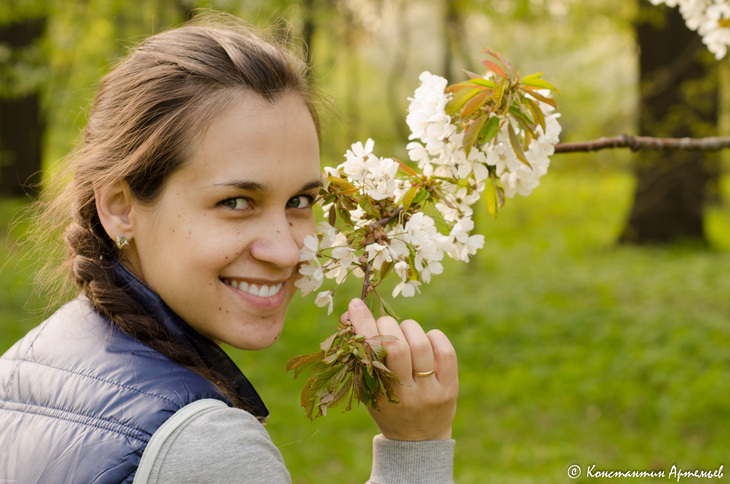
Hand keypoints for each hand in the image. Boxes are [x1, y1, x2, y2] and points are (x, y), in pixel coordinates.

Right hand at [341, 298, 457, 440]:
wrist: (417, 442)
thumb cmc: (387, 407)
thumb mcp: (367, 388)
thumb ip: (359, 355)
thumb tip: (351, 313)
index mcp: (379, 395)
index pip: (371, 352)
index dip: (363, 324)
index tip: (355, 305)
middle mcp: (406, 394)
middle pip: (397, 347)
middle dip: (386, 325)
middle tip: (382, 324)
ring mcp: (431, 391)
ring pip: (420, 344)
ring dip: (408, 328)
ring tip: (402, 331)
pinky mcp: (450, 387)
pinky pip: (445, 351)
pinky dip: (432, 335)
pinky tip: (425, 338)